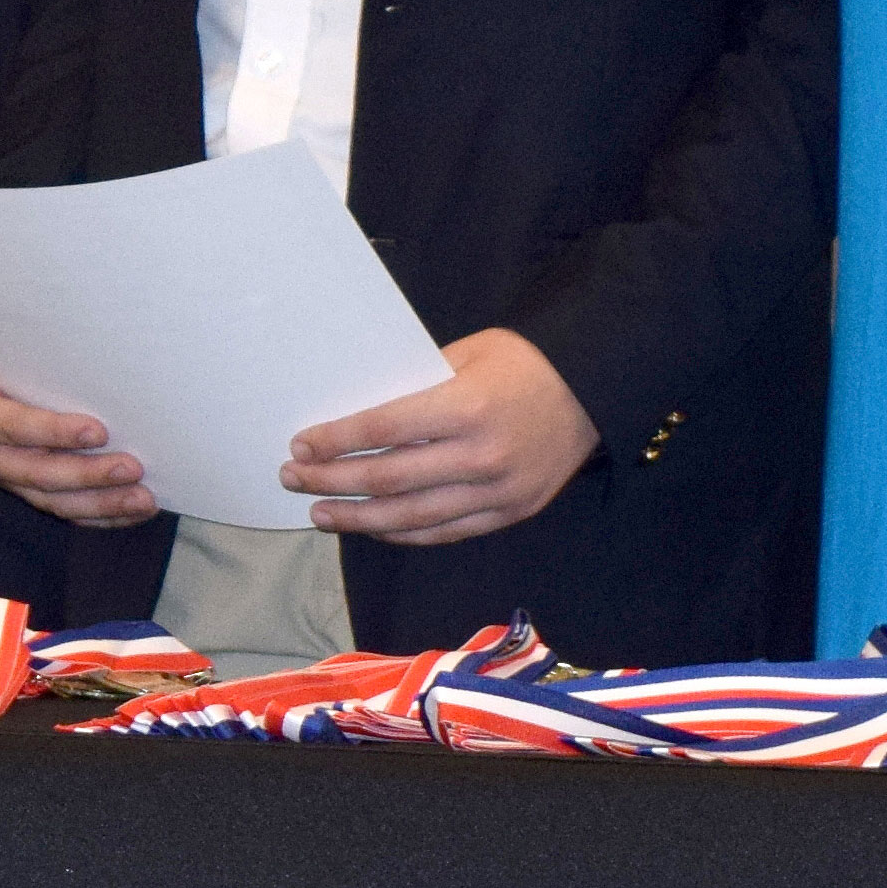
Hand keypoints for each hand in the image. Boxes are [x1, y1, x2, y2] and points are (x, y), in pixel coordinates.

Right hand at [0, 350, 158, 525]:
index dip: (54, 431)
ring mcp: (10, 479)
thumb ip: (38, 348)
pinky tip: (136, 509)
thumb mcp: (14, 341)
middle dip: (89, 473)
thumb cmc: (14, 348)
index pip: (13, 426)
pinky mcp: (33, 494)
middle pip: (39, 473)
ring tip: (144, 498)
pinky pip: (70, 511)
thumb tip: (91, 341)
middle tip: (132, 467)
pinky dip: (105, 513)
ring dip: (104, 502)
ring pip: (57, 502)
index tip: (98, 431)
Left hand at [283, 328, 597, 545]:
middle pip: (390, 479)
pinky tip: (374, 526)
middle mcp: (480, 457)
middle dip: (333, 481)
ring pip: (413, 517)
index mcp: (466, 408)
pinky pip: (446, 532)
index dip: (337, 440)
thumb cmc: (522, 362)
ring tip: (321, 513)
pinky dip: (404, 532)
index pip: (384, 431)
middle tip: (294, 478)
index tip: (301, 444)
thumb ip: (417, 385)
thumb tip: (361, 411)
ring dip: (360, 518)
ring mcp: (497, 493)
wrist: (592, 389)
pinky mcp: (510, 514)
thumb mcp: (466, 355)